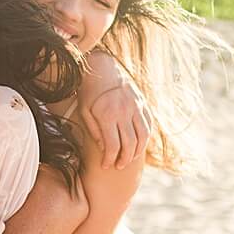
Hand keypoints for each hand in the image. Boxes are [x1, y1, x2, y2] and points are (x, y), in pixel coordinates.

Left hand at [80, 52, 151, 168]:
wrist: (102, 67)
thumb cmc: (88, 91)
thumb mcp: (85, 111)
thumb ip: (95, 131)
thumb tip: (105, 150)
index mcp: (107, 114)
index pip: (113, 145)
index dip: (110, 159)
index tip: (106, 166)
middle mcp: (124, 111)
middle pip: (130, 144)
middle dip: (124, 159)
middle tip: (118, 166)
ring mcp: (136, 106)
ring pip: (143, 136)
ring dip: (137, 151)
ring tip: (128, 159)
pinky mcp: (142, 103)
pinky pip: (148, 125)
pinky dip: (145, 138)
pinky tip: (138, 145)